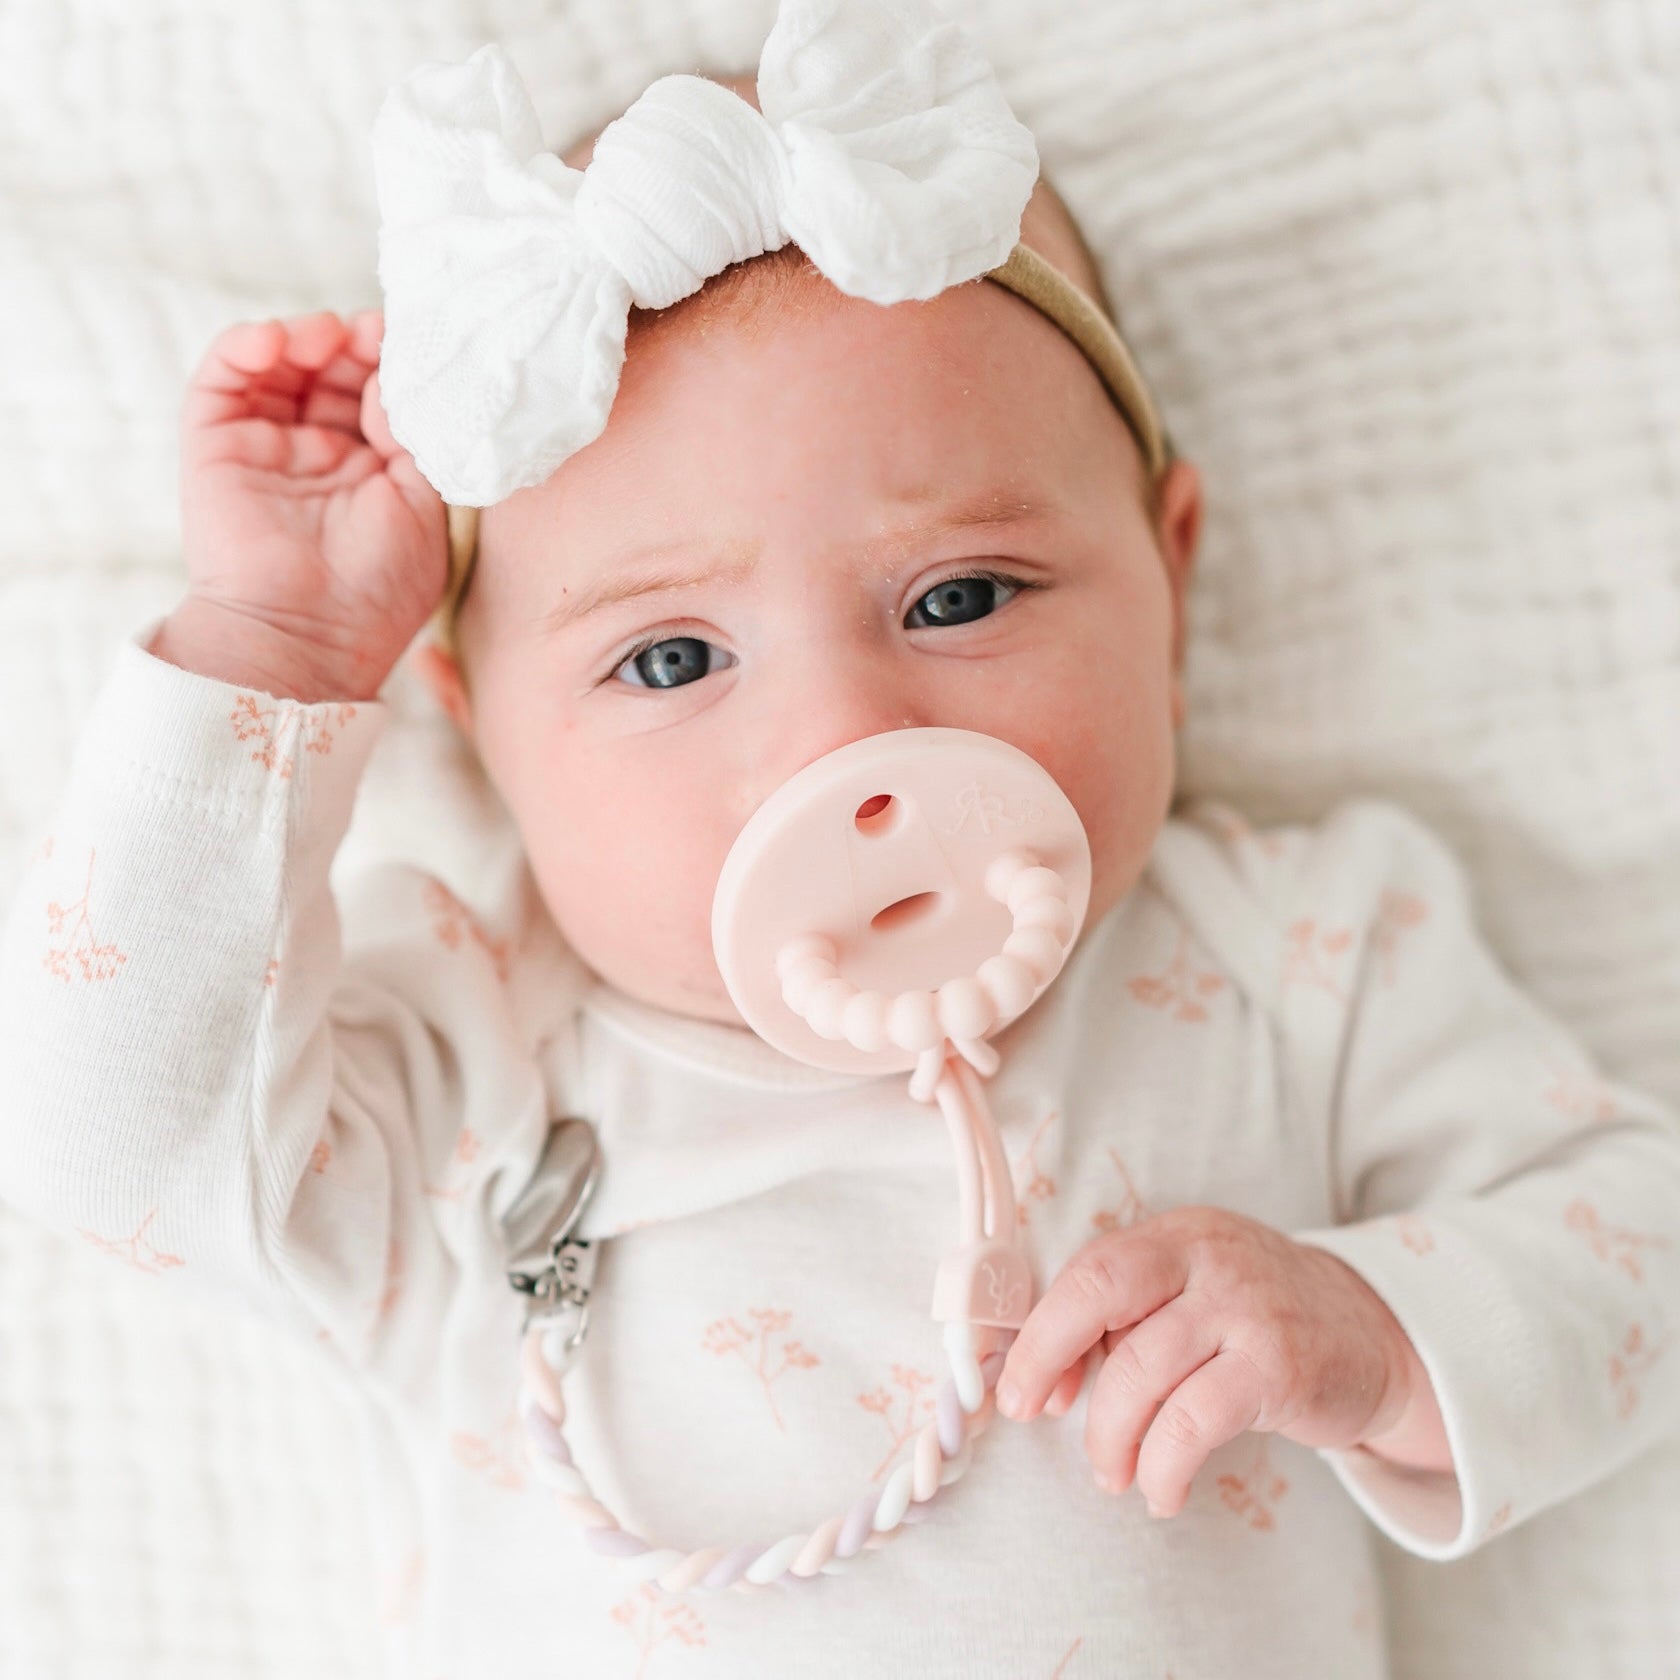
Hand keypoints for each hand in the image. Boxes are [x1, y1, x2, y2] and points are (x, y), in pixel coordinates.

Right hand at [174, 310, 446, 699]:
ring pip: (281, 365)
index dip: (393, 363)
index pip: (381, 394)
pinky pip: (223, 379)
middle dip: (354, 344)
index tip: (411, 345)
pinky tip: (274, 341)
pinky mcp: (217, 443)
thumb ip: (416, 437)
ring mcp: (268, 445)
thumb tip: (393, 379)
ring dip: (304, 336)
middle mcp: (322, 454)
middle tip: (372, 332)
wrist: (307, 636)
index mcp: (375, 470)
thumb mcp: (426, 507)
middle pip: (334, 370)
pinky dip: (244, 347)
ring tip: (328, 337)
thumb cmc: (378, 588)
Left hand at [993, 1206, 1449, 1515]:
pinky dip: (1164, 1466)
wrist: (1376, 1337)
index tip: (1020, 1386)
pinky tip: (1162, 1491)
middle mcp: (1208, 1257)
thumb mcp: (1192, 1296)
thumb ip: (1127, 1323)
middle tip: (1032, 1413)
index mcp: (1176, 1235)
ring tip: (1112, 1473)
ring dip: (1111, 1435)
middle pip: (1102, 1292)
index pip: (1089, 1268)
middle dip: (1049, 1354)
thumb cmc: (1258, 1322)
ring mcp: (1246, 1309)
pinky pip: (1194, 1422)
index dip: (1042, 1330)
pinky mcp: (1279, 1368)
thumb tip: (1049, 1384)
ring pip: (1142, 1370)